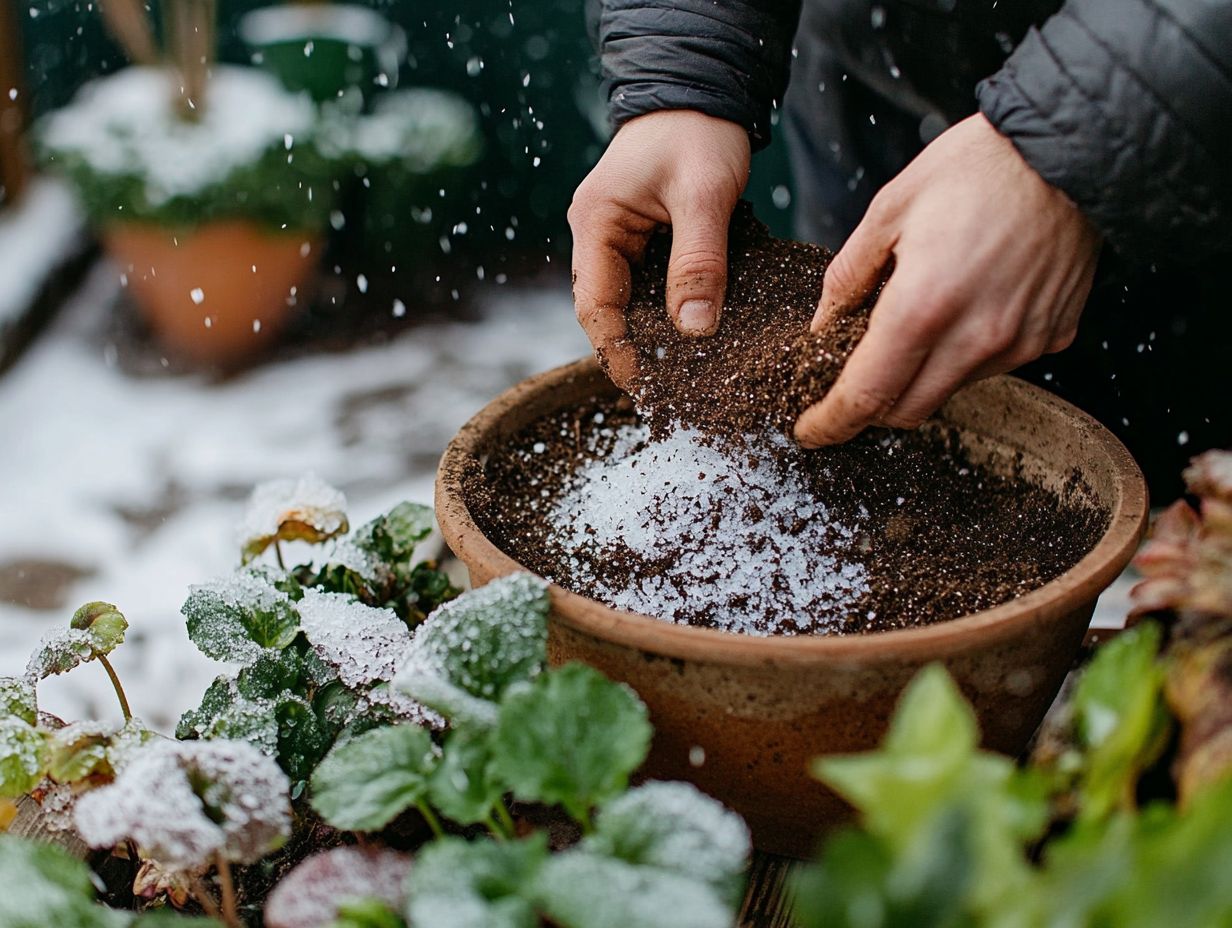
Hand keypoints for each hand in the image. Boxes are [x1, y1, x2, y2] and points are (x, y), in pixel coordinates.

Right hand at [568, 110, 750, 386]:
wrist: (703, 90)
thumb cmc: (699, 132)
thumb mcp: (705, 196)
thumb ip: (698, 262)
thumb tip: (693, 330)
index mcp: (596, 223)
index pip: (595, 306)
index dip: (617, 352)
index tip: (646, 389)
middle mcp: (597, 234)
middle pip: (608, 310)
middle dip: (637, 351)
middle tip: (673, 393)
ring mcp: (617, 236)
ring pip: (630, 301)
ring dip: (654, 335)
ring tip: (687, 375)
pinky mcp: (642, 237)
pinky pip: (649, 285)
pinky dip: (670, 310)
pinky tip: (696, 333)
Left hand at [794, 113, 1100, 447]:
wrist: (1070, 147)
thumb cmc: (978, 168)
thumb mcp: (889, 210)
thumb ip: (847, 278)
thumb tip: (824, 326)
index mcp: (923, 307)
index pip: (865, 397)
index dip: (832, 423)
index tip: (811, 430)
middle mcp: (975, 338)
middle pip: (906, 411)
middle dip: (869, 408)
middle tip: (848, 382)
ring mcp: (1018, 343)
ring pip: (948, 391)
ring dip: (919, 376)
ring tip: (915, 322)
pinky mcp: (1050, 337)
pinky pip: (993, 366)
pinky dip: (964, 354)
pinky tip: (964, 309)